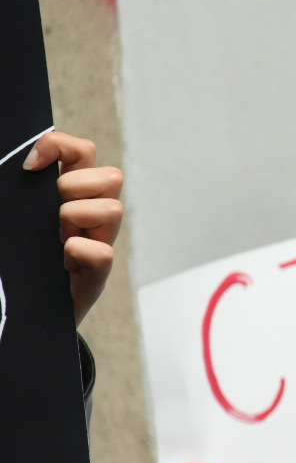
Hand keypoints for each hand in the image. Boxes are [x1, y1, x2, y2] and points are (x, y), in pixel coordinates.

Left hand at [22, 132, 123, 323]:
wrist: (14, 314)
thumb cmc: (14, 263)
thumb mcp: (14, 221)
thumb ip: (18, 193)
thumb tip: (23, 165)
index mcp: (69, 196)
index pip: (82, 153)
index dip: (60, 147)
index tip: (30, 167)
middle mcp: (90, 217)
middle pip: (111, 176)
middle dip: (77, 186)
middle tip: (53, 209)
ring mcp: (97, 245)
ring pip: (113, 209)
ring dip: (78, 217)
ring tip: (58, 237)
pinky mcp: (95, 277)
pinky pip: (103, 254)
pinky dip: (81, 251)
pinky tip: (63, 261)